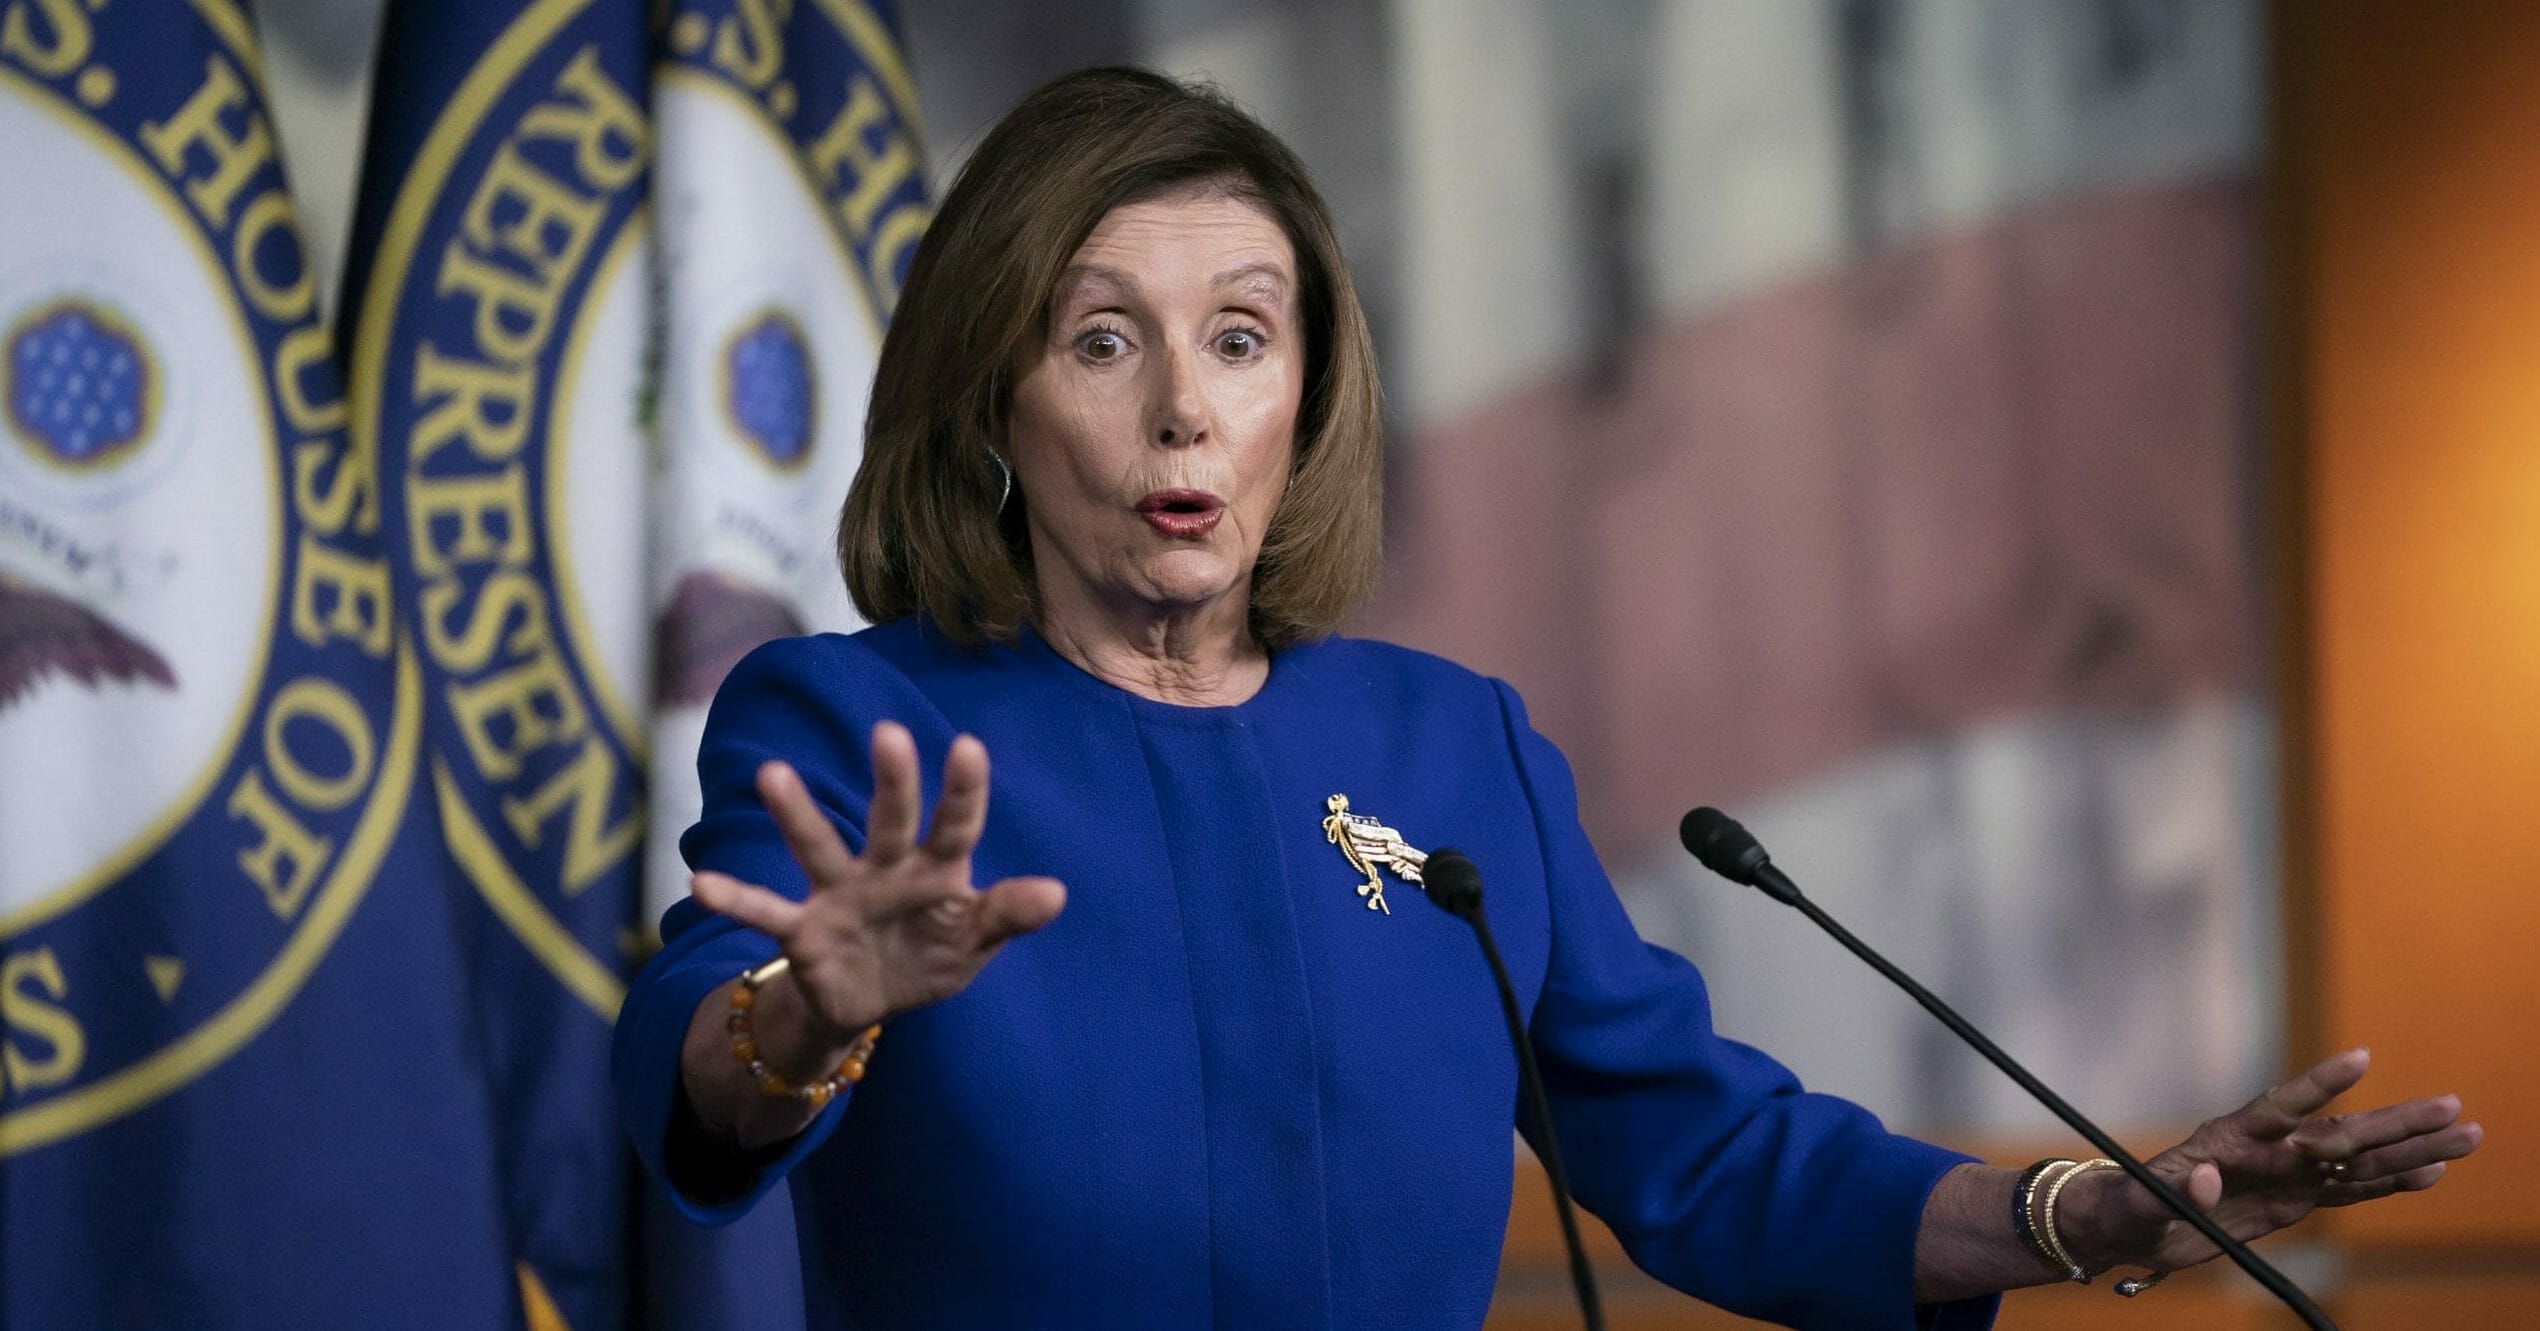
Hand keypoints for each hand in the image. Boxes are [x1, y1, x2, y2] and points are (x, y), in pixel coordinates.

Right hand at [690, 722, 1066, 1050]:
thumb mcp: (973, 943)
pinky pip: (765, 913)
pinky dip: (735, 899)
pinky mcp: (802, 930)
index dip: (964, 791)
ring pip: (818, 848)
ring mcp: (838, 894)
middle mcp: (885, 869)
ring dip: (796, 814)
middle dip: (891, 781)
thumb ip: (1006, 916)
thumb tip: (1056, 893)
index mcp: (936, 870)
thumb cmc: (929, 955)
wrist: (870, 1002)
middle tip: (888, 733)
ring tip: (771, 775)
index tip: (968, 747)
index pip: (956, 826)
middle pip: (890, 820)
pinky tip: (700, 884)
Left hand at [2067, 1048, 2482, 1273]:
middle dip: (2396, 1121)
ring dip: (2411, 1150)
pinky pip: (2350, 1191)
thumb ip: (2169, 1193)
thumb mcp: (2134, 1205)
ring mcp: (2286, 1174)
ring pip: (2359, 1160)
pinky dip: (2390, 1184)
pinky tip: (2431, 1173)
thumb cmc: (2126, 1207)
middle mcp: (2268, 1150)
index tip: (2361, 1059)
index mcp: (2229, 1139)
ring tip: (2465, 1135)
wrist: (2131, 1225)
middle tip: (2451, 1105)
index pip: (2281, 1105)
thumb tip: (2208, 1177)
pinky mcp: (2293, 1201)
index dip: (2319, 1083)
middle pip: (2342, 1132)